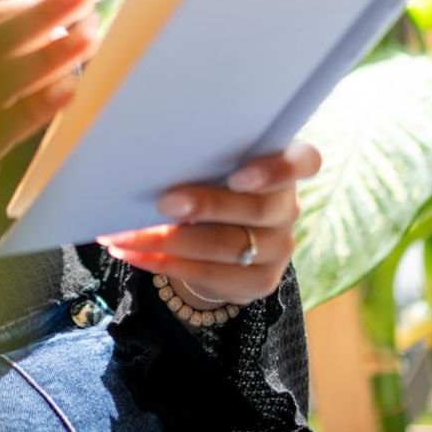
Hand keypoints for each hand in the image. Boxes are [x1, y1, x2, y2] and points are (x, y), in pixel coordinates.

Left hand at [92, 139, 322, 305]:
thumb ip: (201, 156)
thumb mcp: (214, 164)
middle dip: (205, 206)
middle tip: (162, 202)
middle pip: (254, 209)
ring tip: (126, 235)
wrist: (222, 237)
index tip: (238, 176)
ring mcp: (278, 248)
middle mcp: (287, 208)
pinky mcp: (260, 281)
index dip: (276, 171)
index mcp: (284, 168)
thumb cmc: (211, 181)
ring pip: (227, 246)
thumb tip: (148, 150)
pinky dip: (164, 264)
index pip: (305, 162)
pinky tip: (132, 254)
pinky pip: (209, 274)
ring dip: (170, 240)